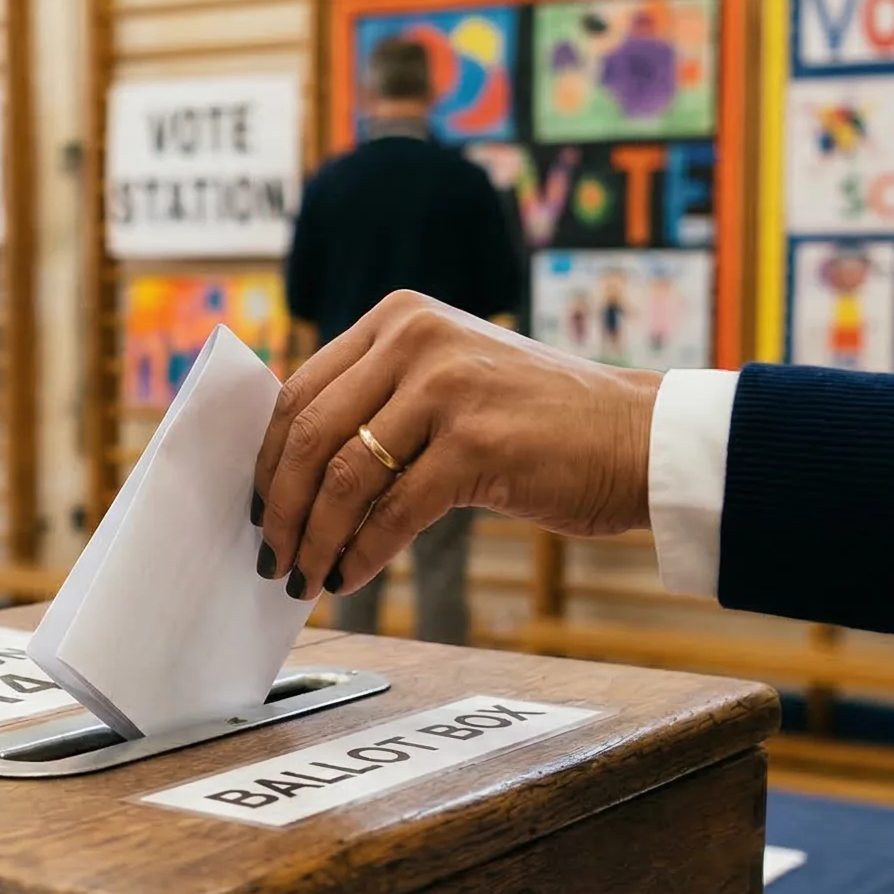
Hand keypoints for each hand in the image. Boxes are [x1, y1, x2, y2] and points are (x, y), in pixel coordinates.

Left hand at [252, 290, 660, 599]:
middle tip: (271, 555)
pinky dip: (362, 552)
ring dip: (314, 538)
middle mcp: (416, 338)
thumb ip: (380, 404)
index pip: (300, 389)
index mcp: (399, 317)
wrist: (638, 439)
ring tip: (306, 576)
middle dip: (280, 506)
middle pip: (310, 433)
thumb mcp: (450, 384)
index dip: (267, 457)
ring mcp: (446, 387)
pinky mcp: (475, 442)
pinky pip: (392, 511)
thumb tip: (295, 472)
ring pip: (344, 477)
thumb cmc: (539, 425)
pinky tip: (350, 576)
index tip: (255, 506)